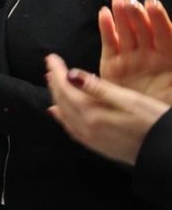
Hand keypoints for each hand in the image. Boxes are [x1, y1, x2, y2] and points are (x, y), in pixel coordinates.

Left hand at [46, 53, 168, 165]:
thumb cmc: (154, 122)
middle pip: (62, 100)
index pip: (66, 88)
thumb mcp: (129, 99)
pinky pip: (71, 128)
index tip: (51, 58)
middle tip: (51, 66)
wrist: (167, 154)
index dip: (57, 71)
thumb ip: (97, 88)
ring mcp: (91, 139)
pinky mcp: (98, 146)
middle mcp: (87, 128)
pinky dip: (62, 116)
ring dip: (57, 96)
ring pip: (64, 114)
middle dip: (55, 82)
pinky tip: (59, 111)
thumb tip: (71, 75)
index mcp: (93, 114)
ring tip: (54, 83)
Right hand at [99, 0, 171, 104]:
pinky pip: (109, 43)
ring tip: (117, 1)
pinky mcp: (112, 65)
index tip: (152, 4)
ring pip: (126, 32)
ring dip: (121, 15)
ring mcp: (130, 59)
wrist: (147, 129)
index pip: (165, 33)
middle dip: (136, 14)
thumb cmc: (167, 104)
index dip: (159, 18)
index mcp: (169, 58)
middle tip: (128, 1)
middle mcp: (149, 56)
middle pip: (143, 29)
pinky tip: (104, 14)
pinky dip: (106, 28)